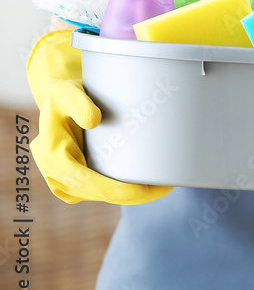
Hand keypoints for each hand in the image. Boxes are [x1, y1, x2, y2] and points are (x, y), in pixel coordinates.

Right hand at [26, 30, 171, 204]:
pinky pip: (102, 190)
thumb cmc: (64, 98)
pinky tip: (148, 184)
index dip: (114, 190)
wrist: (58, 104)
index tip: (141, 190)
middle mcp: (56, 174)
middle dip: (132, 195)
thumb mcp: (66, 93)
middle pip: (98, 193)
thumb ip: (78, 103)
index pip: (85, 181)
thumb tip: (95, 120)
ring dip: (132, 194)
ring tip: (163, 186)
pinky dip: (124, 189)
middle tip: (166, 188)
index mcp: (51, 156)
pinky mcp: (78, 182)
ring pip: (102, 195)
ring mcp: (66, 182)